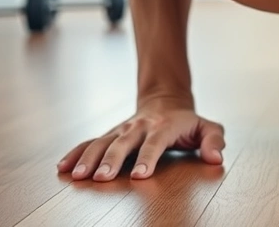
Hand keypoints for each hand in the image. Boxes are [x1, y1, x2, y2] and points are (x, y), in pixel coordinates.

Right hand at [57, 96, 224, 181]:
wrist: (165, 100)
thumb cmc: (188, 122)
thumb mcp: (208, 127)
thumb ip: (214, 141)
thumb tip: (216, 158)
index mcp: (164, 125)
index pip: (155, 142)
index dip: (148, 157)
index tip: (139, 175)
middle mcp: (140, 126)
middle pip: (123, 142)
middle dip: (111, 160)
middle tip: (101, 178)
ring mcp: (122, 129)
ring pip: (102, 142)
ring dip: (88, 158)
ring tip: (77, 176)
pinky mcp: (110, 133)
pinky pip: (90, 142)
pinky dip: (76, 153)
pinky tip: (63, 167)